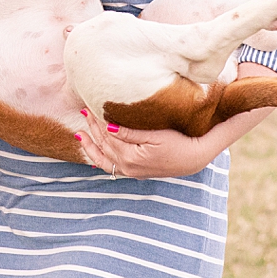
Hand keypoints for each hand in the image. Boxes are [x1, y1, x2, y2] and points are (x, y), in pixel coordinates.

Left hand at [73, 108, 262, 178]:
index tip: (90, 105)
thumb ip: (130, 133)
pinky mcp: (134, 172)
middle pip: (104, 144)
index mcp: (131, 157)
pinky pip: (110, 167)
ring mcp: (130, 171)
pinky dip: (98, 158)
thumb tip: (108, 126)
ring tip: (81, 130)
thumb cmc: (180, 142)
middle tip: (84, 110)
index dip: (98, 120)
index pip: (108, 135)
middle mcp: (127, 167)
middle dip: (93, 127)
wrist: (195, 158)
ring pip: (103, 157)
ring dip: (91, 143)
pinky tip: (91, 151)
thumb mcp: (156, 135)